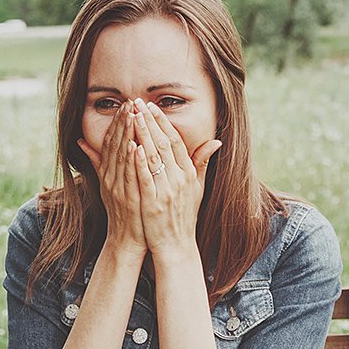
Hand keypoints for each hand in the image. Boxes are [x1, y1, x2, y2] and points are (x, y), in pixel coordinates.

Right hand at [78, 101, 147, 258]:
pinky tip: (135, 145)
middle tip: (131, 102)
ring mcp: (118, 189)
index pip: (111, 142)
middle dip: (123, 122)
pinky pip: (129, 176)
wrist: (126, 240)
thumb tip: (81, 142)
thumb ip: (98, 162)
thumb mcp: (107, 185)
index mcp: (107, 173)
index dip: (117, 123)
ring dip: (127, 135)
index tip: (126, 105)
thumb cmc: (123, 211)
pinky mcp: (127, 199)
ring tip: (133, 115)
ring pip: (121, 157)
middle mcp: (110, 178)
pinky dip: (131, 161)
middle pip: (115, 145)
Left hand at [130, 99, 220, 259]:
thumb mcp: (197, 189)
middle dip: (151, 121)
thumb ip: (202, 164)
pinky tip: (132, 146)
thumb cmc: (183, 217)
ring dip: (143, 134)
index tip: (152, 107)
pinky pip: (146, 178)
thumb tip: (216, 141)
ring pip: (155, 156)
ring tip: (133, 116)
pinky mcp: (154, 203)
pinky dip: (139, 161)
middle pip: (165, 143)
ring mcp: (167, 191)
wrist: (176, 245)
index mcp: (188, 174)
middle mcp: (180, 180)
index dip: (164, 122)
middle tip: (138, 103)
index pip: (177, 141)